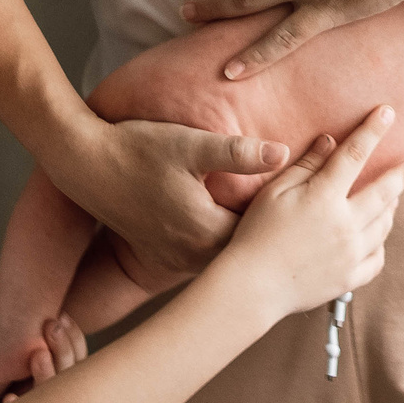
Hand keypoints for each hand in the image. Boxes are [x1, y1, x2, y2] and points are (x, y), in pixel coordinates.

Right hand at [55, 118, 291, 275]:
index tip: (319, 201)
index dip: (293, 218)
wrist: (84, 164)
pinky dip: (227, 245)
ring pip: (228, 256)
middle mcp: (191, 253)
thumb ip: (238, 153)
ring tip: (286, 225)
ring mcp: (175, 258)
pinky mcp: (163, 254)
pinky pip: (207, 256)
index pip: (264, 235)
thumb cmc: (136, 148)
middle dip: (277, 235)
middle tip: (313, 220)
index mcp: (205, 230)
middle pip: (248, 251)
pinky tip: (242, 227)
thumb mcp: (189, 144)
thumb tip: (284, 153)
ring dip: (252, 242)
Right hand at [219, 106, 403, 316]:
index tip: (389, 113)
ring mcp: (350, 254)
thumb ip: (306, 165)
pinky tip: (377, 236)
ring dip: (392, 207)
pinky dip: (380, 244)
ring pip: (383, 225)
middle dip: (403, 174)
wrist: (252, 287)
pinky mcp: (349, 279)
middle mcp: (345, 224)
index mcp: (324, 198)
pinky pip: (377, 258)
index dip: (373, 130)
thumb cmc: (257, 234)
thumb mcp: (275, 192)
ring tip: (395, 197)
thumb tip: (330, 141)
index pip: (355, 154)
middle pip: (384, 192)